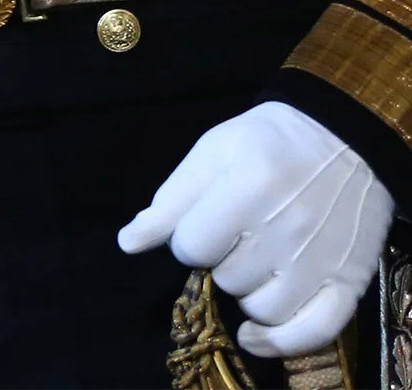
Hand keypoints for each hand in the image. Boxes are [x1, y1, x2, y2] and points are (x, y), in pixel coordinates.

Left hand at [118, 101, 392, 357]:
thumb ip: (171, 201)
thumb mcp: (213, 152)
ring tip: (256, 264)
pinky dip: (280, 341)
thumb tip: (128, 243)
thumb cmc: (267, 142)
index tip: (202, 225)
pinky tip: (254, 333)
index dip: (188, 240)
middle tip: (238, 236)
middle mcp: (287, 229)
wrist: (343, 138)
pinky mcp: (350, 283)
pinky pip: (312, 333)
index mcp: (249, 188)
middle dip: (220, 260)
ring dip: (248, 293)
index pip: (191, 246)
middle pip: (225, 277)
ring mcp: (321, 261)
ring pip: (261, 309)